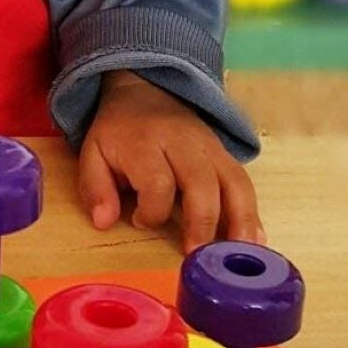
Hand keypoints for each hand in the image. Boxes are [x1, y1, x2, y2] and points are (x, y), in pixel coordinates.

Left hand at [78, 71, 264, 252]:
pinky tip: (254, 240)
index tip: (138, 221)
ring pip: (234, 183)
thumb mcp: (93, 153)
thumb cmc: (118, 132)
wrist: (145, 92)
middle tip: (196, 255)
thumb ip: (95, 188)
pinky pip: (244, 183)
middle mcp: (184, 143)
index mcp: (145, 143)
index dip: (150, 210)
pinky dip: (252, 212)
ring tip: (237, 256)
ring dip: (239, 221)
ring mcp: (210, 147)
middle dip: (202, 222)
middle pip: (202, 183)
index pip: (157, 182)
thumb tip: (104, 222)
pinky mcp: (226, 154)